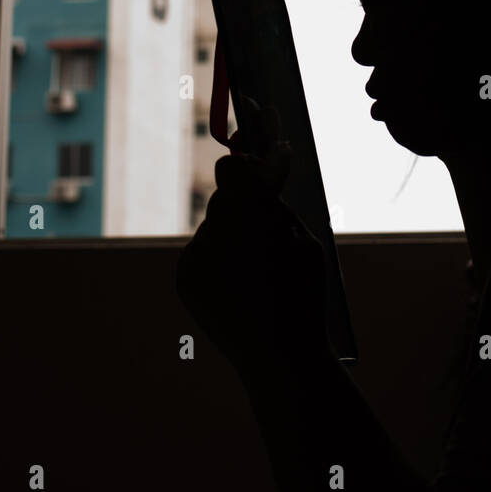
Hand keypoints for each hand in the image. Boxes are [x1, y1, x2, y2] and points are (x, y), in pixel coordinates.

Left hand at [176, 104, 330, 377]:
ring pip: (216, 223)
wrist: (279, 362)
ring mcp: (196, 259)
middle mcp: (215, 237)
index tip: (262, 129)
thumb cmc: (303, 298)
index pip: (243, 171)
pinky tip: (240, 274)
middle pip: (228, 196)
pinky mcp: (185, 277)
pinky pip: (204, 249)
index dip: (253, 151)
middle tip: (262, 179)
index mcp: (253, 225)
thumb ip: (278, 206)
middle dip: (246, 192)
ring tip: (258, 253)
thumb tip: (263, 175)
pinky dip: (221, 252)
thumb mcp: (305, 243)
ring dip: (235, 226)